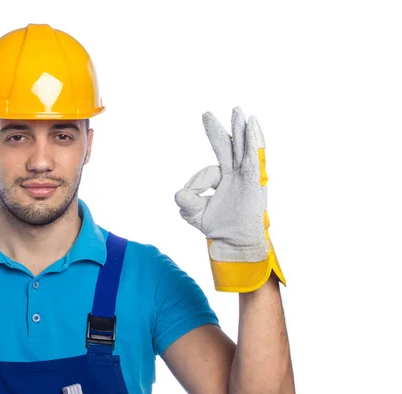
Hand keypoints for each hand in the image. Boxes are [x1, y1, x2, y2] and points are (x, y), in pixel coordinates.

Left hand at [175, 107, 284, 291]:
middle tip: (205, 114)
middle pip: (226, 147)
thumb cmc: (218, 227)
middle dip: (216, 131)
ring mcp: (245, 176)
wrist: (235, 243)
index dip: (197, 183)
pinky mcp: (253, 180)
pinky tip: (251, 123)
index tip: (193, 196)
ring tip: (236, 110)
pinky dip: (253, 139)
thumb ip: (186, 201)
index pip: (207, 171)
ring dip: (239, 128)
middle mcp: (235, 174)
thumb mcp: (195, 214)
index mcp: (223, 179)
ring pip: (241, 147)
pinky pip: (252, 156)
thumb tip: (179, 192)